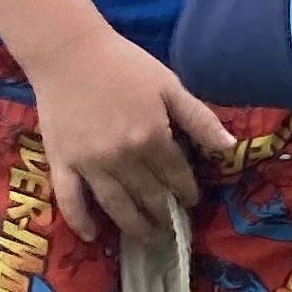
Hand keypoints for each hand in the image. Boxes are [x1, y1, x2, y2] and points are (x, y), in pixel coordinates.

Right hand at [28, 26, 233, 242]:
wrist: (68, 52)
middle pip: (149, 196)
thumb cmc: (123, 65)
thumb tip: (230, 146)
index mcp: (152, 137)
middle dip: (165, 215)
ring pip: (116, 205)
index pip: (176, 175)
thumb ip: (199, 119)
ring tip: (148, 240)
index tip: (193, 202)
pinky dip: (80, 220)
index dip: (187, 192)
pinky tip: (91, 235)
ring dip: (134, 227)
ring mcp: (90, 163)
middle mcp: (123, 157)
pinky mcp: (61, 162)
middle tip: (173, 228)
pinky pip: (70, 199)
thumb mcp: (169, 86)